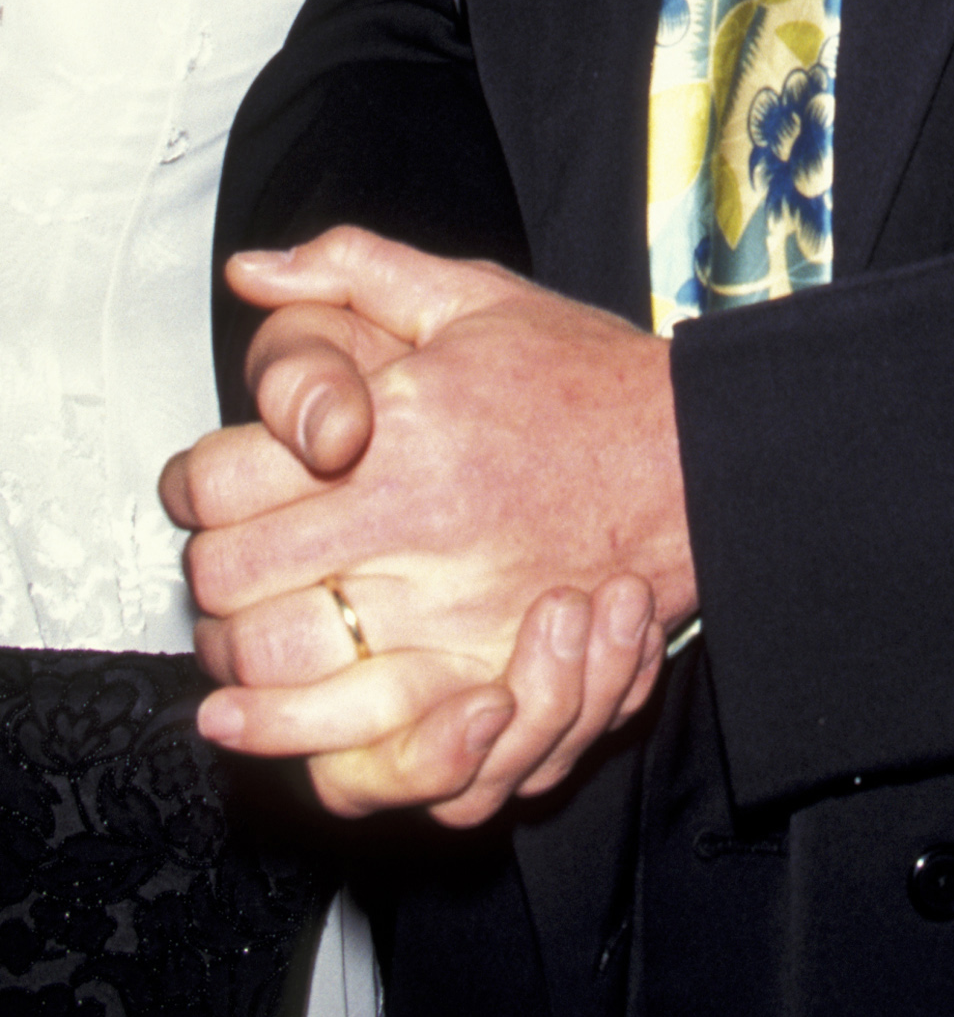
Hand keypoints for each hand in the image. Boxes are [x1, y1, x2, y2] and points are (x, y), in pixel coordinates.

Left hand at [162, 227, 692, 820]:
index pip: (221, 481)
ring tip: (244, 640)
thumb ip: (353, 269)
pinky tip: (287, 718)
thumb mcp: (474, 295)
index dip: (192, 485)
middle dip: (209, 578)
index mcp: (397, 431)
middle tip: (226, 562)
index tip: (206, 486)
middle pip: (230, 585)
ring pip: (278, 674)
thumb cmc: (586, 377)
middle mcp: (412, 529)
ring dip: (240, 664)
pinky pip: (363, 748)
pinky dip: (309, 743)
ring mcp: (446, 618)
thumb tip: (251, 268)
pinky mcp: (485, 684)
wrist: (699, 458)